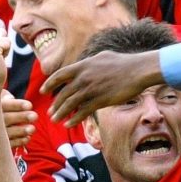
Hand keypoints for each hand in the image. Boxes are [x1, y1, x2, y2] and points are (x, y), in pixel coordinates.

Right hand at [0, 91, 36, 147]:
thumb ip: (3, 96)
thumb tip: (11, 98)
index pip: (3, 105)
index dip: (16, 105)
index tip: (30, 105)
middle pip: (4, 119)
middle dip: (20, 117)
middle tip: (35, 116)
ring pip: (5, 133)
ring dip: (20, 131)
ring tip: (32, 128)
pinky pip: (5, 145)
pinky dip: (17, 142)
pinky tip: (27, 138)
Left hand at [42, 50, 162, 125]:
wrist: (138, 70)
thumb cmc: (123, 63)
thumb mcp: (102, 56)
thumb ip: (89, 63)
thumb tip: (84, 64)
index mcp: (82, 66)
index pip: (59, 75)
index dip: (49, 84)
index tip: (43, 91)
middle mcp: (83, 78)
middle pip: (63, 93)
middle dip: (55, 104)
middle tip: (50, 112)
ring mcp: (91, 90)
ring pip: (70, 104)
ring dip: (61, 114)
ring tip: (55, 120)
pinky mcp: (100, 100)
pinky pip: (83, 112)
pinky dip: (74, 119)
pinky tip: (69, 124)